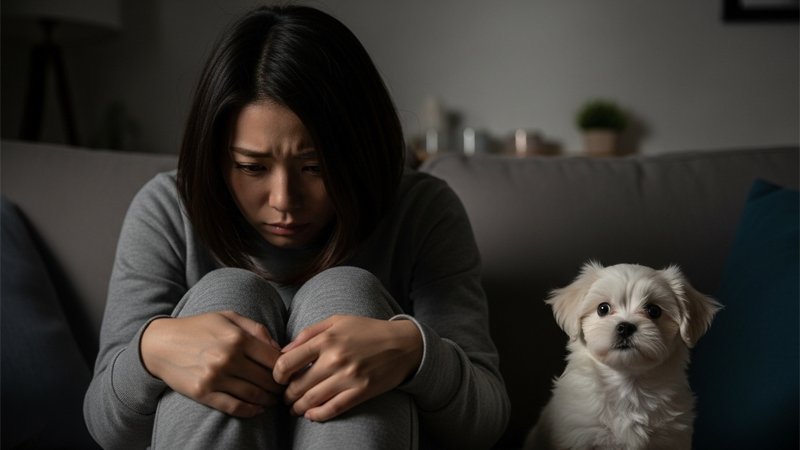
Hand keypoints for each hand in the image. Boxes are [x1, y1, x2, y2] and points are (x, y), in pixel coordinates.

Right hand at [140, 311, 282, 417]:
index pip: (274, 359)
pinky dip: (250, 411)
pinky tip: (257, 409)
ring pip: (254, 395)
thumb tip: (279, 348)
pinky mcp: (203, 393)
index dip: (286, 368)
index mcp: (237, 338)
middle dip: (280, 387)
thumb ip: (256, 329)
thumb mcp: (228, 318)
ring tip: (273, 399)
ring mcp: (215, 377)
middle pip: (266, 379)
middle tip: (284, 389)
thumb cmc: (198, 327)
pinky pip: (234, 407)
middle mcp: (228, 358)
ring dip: (268, 400)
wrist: (160, 344)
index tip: (289, 373)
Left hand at [273, 315, 422, 421]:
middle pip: (297, 385)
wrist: (403, 344)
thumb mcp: (337, 321)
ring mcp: (348, 377)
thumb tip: (285, 351)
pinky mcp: (361, 392)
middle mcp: (335, 359)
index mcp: (327, 339)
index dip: (277, 374)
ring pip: (311, 400)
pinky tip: (311, 415)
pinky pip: (333, 409)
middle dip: (286, 395)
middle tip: (285, 397)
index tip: (279, 378)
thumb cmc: (368, 330)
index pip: (287, 362)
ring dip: (297, 408)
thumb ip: (309, 333)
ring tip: (294, 408)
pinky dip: (317, 415)